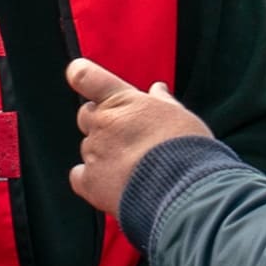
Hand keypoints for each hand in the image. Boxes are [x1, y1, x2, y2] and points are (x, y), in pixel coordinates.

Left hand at [65, 57, 212, 218]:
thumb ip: (163, 101)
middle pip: (86, 115)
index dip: (79, 74)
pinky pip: (79, 176)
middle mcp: (103, 122)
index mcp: (123, 100)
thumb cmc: (188, 150)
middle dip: (101, 123)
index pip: (86, 76)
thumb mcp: (181, 116)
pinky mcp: (90, 181)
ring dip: (102, 154)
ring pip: (87, 148)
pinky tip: (112, 186)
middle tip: (127, 138)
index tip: (78, 74)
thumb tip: (157, 89)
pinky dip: (91, 180)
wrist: (185, 190)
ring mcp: (94, 151)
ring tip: (133, 168)